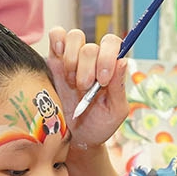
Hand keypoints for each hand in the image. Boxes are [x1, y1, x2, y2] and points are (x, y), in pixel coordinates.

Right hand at [48, 27, 127, 148]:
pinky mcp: (53, 61)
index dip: (107, 57)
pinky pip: (55, 35)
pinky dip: (57, 41)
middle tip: (84, 89)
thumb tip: (123, 60)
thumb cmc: (98, 125)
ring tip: (71, 83)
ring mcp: (72, 58)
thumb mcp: (115, 111)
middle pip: (90, 47)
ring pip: (74, 37)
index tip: (101, 80)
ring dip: (72, 61)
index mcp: (110, 67)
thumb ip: (119, 87)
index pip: (112, 44)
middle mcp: (92, 60)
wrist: (75, 140)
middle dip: (87, 70)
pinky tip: (59, 58)